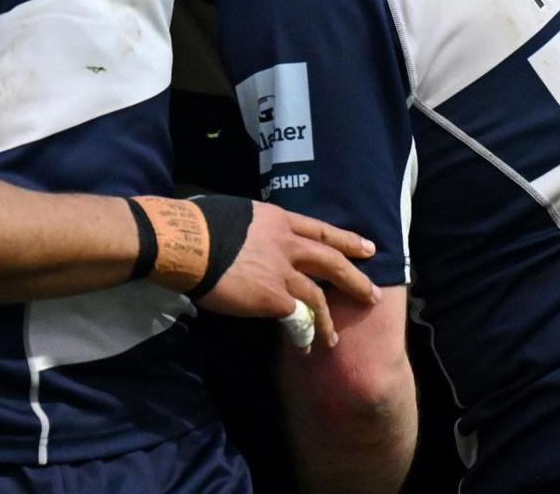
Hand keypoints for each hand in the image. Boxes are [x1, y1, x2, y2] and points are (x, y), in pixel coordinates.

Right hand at [193, 203, 379, 350]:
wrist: (187, 242)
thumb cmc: (200, 224)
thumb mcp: (236, 214)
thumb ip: (252, 230)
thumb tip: (249, 239)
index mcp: (278, 220)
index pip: (320, 230)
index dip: (346, 240)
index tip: (367, 247)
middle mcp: (288, 244)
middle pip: (331, 261)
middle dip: (355, 279)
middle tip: (372, 294)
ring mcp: (283, 272)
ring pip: (317, 297)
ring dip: (328, 320)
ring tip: (334, 338)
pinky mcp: (273, 298)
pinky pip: (297, 319)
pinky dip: (304, 333)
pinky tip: (306, 345)